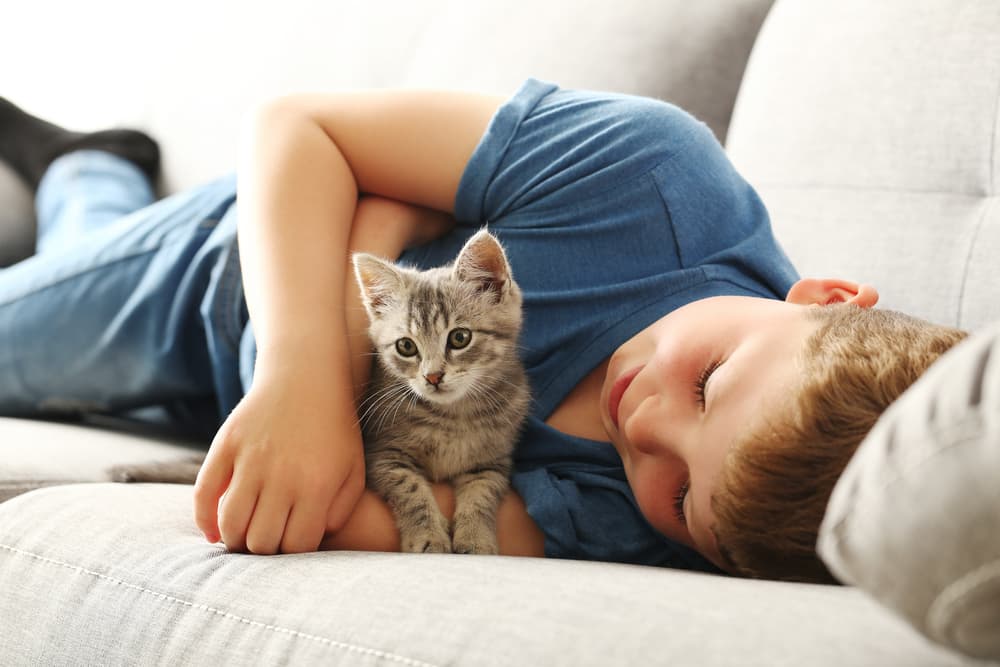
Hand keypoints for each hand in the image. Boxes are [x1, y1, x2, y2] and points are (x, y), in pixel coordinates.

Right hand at [193, 365, 364, 553]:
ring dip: (235, 540)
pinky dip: (204, 520)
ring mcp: (250, 459)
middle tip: (268, 543)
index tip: (293, 545)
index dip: (294, 554)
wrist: (306, 377)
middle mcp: (281, 476)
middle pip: (261, 541)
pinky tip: (213, 532)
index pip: (296, 546)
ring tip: (244, 538)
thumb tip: (307, 543)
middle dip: (265, 551)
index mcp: (316, 486)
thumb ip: (339, 512)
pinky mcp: (226, 444)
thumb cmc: (334, 431)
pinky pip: (203, 493)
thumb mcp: (353, 470)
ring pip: (231, 524)